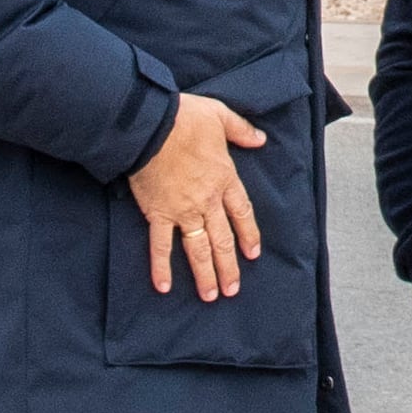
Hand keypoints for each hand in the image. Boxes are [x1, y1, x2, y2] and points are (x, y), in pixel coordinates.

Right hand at [129, 93, 268, 298]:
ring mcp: (183, 210)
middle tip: (232, 289)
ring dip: (205, 273)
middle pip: (222, 239)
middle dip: (228, 266)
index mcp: (224, 178)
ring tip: (211, 295)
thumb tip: (260, 138)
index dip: (248, 234)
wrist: (150, 125)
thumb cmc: (185, 118)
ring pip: (198, 248)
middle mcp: (207, 200)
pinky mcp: (158, 213)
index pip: (242, 213)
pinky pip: (160, 245)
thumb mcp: (220, 116)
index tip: (252, 253)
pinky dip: (161, 266)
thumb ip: (242, 130)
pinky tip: (163, 286)